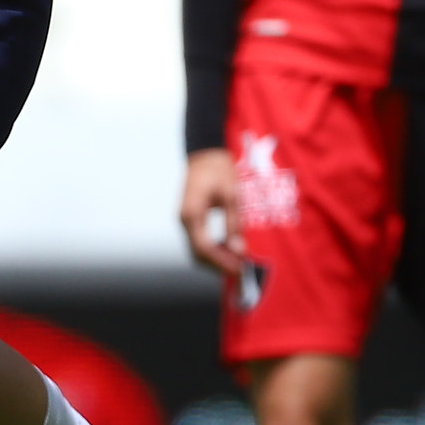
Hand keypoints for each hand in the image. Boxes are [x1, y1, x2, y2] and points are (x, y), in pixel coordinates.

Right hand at [179, 148, 246, 277]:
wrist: (205, 152)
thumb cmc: (219, 170)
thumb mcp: (232, 196)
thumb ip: (233, 224)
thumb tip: (238, 251)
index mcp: (192, 213)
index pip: (204, 248)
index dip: (222, 262)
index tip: (240, 269)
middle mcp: (184, 219)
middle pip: (198, 253)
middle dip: (219, 265)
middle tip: (240, 271)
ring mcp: (184, 219)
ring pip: (196, 249)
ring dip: (215, 259)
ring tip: (236, 263)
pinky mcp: (188, 218)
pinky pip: (197, 241)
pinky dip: (211, 250)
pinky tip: (227, 250)